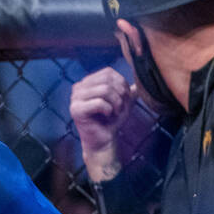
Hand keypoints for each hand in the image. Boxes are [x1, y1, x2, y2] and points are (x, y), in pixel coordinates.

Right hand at [69, 67, 134, 181]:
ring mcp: (75, 99)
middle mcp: (78, 88)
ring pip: (104, 90)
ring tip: (115, 112)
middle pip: (107, 79)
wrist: (104, 141)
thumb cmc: (111, 122)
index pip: (108, 72)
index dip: (121, 83)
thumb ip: (128, 92)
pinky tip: (108, 116)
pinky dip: (109, 109)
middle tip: (121, 107)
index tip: (124, 98)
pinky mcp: (76, 110)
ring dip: (116, 102)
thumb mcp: (122, 103)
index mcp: (87, 83)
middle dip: (120, 93)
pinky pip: (99, 102)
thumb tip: (139, 84)